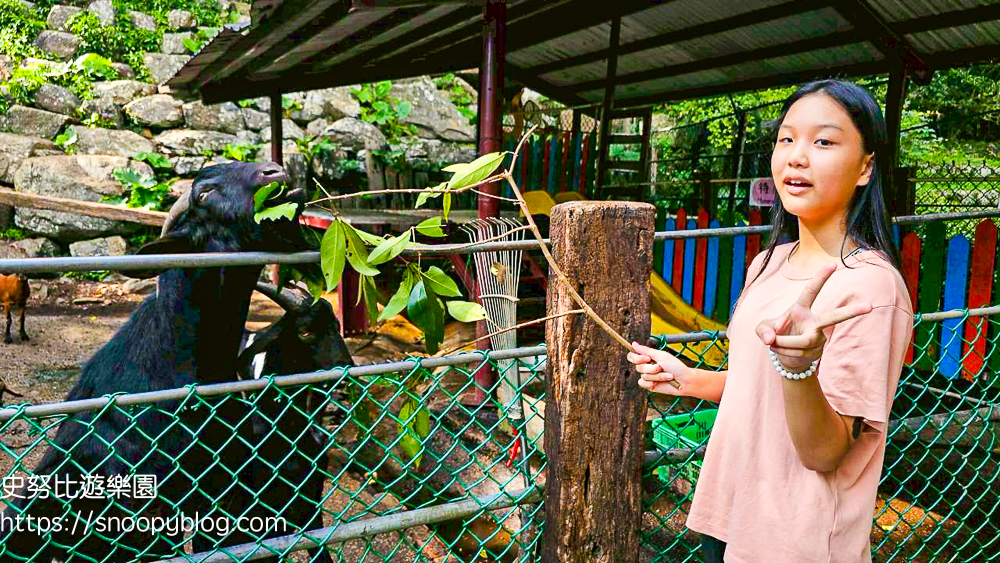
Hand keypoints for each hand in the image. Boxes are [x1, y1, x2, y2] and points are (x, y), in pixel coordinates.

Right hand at [628, 341, 688, 394]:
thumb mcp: (661, 356)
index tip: (648, 358)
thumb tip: (633, 343)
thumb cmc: (676, 366)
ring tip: (668, 375)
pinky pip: (643, 383)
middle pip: (638, 367)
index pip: (632, 356)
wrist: (685, 381)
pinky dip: (652, 382)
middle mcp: (646, 367)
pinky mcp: (649, 386)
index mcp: (648, 358)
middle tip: (661, 367)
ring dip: (657, 376)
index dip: (637, 358)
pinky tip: (660, 383)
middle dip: (651, 368)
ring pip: (643, 376)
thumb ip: (646, 350)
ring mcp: (648, 376)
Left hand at [755, 262, 872, 372]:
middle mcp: (814, 321)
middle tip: (870, 306)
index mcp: (801, 308)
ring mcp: (819, 337)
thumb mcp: (762, 328)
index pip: (812, 291)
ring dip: (784, 344)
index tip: (833, 264)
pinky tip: (782, 352)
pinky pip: (800, 353)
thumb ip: (762, 330)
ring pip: (804, 341)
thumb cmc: (774, 334)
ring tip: (774, 344)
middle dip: (851, 312)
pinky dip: (785, 353)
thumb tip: (770, 338)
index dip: (821, 277)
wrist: (784, 355)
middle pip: (833, 317)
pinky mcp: (818, 352)